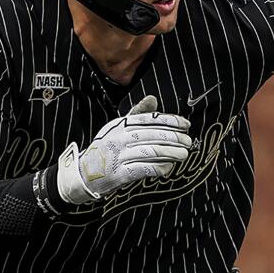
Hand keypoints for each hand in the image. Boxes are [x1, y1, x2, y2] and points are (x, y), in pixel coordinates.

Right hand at [56, 95, 191, 204]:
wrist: (85, 173)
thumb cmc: (107, 149)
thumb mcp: (118, 128)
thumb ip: (137, 115)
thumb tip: (153, 99)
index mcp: (121, 125)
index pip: (149, 119)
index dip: (170, 121)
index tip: (186, 125)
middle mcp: (119, 138)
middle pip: (152, 135)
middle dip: (174, 137)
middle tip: (188, 141)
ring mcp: (118, 156)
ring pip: (150, 152)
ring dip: (170, 153)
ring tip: (183, 154)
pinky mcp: (119, 174)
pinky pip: (143, 169)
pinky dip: (158, 168)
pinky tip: (167, 168)